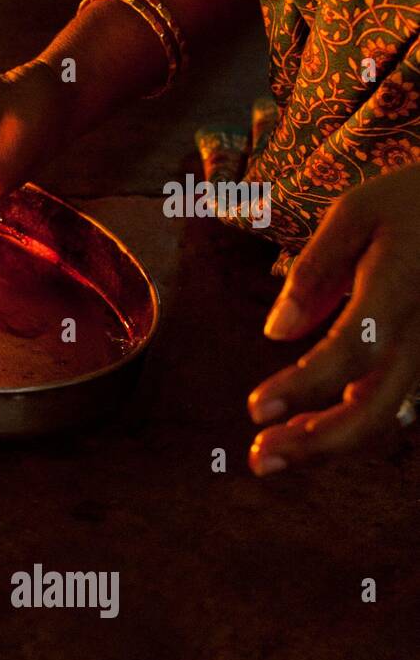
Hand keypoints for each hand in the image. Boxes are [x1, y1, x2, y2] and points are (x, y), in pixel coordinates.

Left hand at [248, 165, 419, 473]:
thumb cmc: (413, 199)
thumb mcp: (357, 212)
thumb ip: (315, 271)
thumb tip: (275, 333)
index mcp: (400, 289)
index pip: (352, 351)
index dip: (303, 386)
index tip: (255, 410)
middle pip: (376, 407)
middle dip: (316, 443)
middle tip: (259, 460)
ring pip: (386, 415)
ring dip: (328, 442)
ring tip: (271, 453)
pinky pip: (394, 403)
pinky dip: (349, 422)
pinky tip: (307, 428)